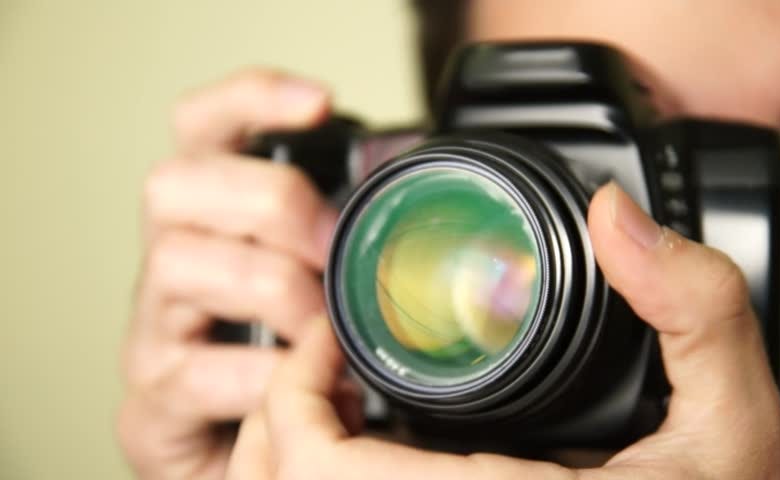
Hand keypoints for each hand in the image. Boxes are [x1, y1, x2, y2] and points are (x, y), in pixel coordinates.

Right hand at [118, 70, 336, 478]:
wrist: (252, 458)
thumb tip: (411, 195)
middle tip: (330, 244)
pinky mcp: (152, 402)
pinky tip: (301, 383)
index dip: (251, 99)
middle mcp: (170, 262)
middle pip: (176, 184)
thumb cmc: (294, 359)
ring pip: (177, 265)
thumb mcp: (324, 284)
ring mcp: (153, 331)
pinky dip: (261, 375)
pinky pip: (193, 372)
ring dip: (271, 289)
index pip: (203, 128)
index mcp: (214, 220)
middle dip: (269, 202)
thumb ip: (345, 239)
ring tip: (325, 328)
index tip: (319, 102)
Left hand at [228, 183, 779, 478]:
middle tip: (326, 352)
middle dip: (282, 412)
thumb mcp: (731, 423)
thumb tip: (617, 216)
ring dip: (291, 452)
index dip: (294, 386)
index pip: (315, 468)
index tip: (327, 328)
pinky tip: (376, 447)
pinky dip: (327, 476)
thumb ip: (691, 309)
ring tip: (339, 398)